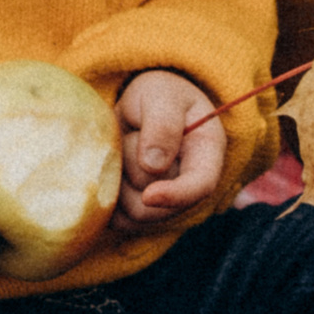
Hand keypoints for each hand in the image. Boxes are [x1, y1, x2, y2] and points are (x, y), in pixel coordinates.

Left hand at [113, 69, 228, 228]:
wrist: (142, 107)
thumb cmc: (159, 96)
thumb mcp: (163, 95)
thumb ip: (163, 123)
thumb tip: (153, 165)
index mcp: (206, 154)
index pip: (201, 186)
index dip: (177, 195)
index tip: (150, 196)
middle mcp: (188, 185)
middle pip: (159, 198)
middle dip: (134, 164)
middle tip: (133, 130)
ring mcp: (164, 202)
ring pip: (133, 210)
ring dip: (119, 176)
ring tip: (123, 147)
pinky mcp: (137, 212)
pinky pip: (116, 218)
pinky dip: (106, 195)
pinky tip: (110, 166)